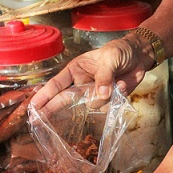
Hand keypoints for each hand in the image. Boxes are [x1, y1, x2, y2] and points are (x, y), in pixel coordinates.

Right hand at [31, 34, 152, 113]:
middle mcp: (81, 83)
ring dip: (105, 97)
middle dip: (51, 109)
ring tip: (118, 81)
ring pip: (92, 105)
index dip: (44, 95)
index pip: (56, 84)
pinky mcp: (107, 100)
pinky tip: (123, 85)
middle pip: (63, 99)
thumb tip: (101, 94)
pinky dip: (117, 99)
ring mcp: (94, 93)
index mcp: (75, 70)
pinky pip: (107, 108)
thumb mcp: (110, 57)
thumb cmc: (120, 50)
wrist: (139, 56)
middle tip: (36, 121)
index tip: (33, 106)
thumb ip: (104, 76)